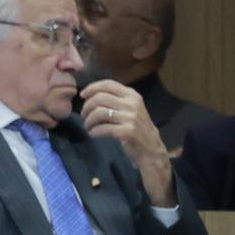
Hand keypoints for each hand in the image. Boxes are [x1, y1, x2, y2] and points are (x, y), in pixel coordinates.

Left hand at [78, 78, 173, 204]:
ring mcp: (131, 118)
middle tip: (84, 116)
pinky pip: (103, 128)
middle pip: (100, 98)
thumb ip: (117, 99)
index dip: (91, 88)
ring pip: (99, 113)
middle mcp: (132, 104)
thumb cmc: (137, 128)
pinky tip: (93, 134)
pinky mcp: (128, 132)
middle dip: (87, 107)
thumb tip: (91, 94)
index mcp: (132, 95)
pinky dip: (94, 131)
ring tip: (88, 126)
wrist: (152, 150)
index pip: (108, 84)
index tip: (82, 95)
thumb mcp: (131, 109)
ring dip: (88, 120)